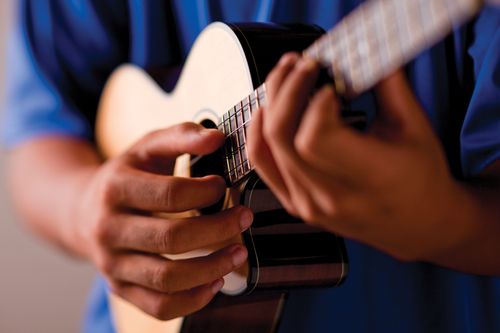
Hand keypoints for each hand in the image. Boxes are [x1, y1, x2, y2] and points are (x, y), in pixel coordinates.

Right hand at [76, 122, 252, 319]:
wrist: (83, 211)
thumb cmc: (127, 177)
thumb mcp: (148, 147)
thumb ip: (182, 136)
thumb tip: (218, 137)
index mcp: (115, 188)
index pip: (169, 194)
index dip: (205, 192)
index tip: (223, 185)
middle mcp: (108, 229)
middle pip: (171, 238)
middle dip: (218, 229)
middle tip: (244, 217)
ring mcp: (112, 263)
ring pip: (166, 278)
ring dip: (212, 268)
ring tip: (238, 253)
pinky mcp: (120, 288)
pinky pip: (159, 306)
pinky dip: (193, 299)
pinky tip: (215, 281)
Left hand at [247, 53, 460, 260]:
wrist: (416, 223)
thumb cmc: (420, 176)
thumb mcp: (414, 126)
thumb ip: (387, 84)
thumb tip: (360, 49)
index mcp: (370, 178)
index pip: (315, 138)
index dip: (314, 103)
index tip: (329, 83)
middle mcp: (333, 198)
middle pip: (284, 137)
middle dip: (288, 90)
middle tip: (302, 65)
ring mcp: (309, 205)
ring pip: (268, 147)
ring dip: (272, 103)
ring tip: (285, 76)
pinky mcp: (296, 205)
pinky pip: (263, 165)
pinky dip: (258, 133)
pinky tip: (266, 108)